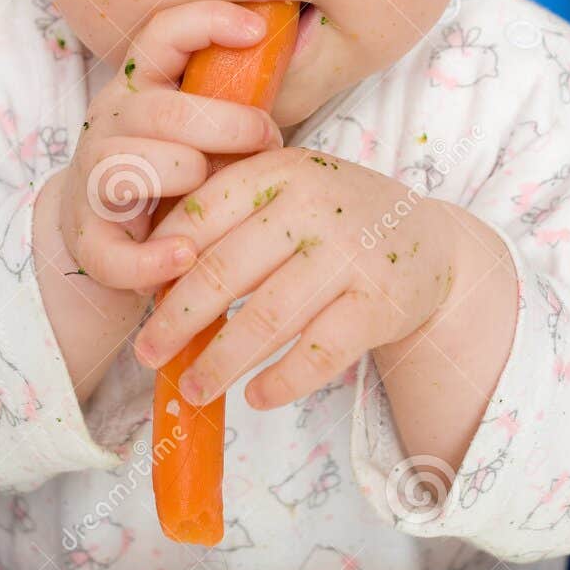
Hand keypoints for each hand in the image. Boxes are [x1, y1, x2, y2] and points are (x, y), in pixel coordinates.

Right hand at [55, 0, 284, 295]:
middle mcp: (110, 123)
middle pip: (162, 111)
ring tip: (216, 198)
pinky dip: (153, 257)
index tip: (259, 28)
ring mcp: (91, 178)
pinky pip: (113, 251)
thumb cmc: (174, 175)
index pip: (162, 34)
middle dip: (227, 125)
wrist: (107, 238)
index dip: (208, 21)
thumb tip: (295, 59)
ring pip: (130, 166)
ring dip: (184, 177)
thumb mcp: (202, 131)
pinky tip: (187, 256)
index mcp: (140, 87)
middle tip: (268, 141)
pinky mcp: (88, 237)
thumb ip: (233, 104)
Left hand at [132, 146, 455, 408]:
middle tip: (147, 353)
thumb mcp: (288, 192)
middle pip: (222, 272)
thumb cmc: (337, 220)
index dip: (161, 263)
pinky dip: (281, 381)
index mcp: (278, 171)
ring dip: (219, 363)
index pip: (200, 217)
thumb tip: (149, 274)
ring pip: (265, 319)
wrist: (432, 241)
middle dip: (175, 320)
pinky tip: (256, 398)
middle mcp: (313, 206)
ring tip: (193, 389)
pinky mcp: (380, 303)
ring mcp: (350, 254)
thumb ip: (231, 215)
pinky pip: (318, 353)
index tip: (138, 300)